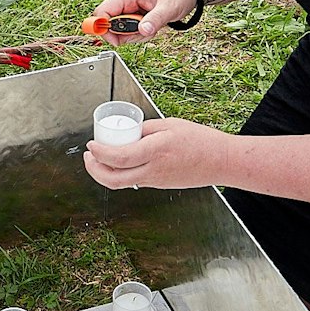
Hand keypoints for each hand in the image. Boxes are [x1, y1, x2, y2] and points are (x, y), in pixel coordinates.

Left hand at [83, 118, 223, 189]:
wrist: (220, 161)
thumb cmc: (200, 141)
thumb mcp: (169, 125)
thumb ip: (146, 129)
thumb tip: (128, 133)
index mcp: (155, 152)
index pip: (119, 157)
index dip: (99, 153)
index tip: (91, 145)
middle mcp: (153, 170)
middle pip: (113, 179)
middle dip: (94, 170)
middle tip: (89, 156)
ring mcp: (156, 181)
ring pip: (121, 183)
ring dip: (105, 173)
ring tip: (100, 158)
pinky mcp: (159, 185)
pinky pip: (133, 181)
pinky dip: (120, 174)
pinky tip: (119, 163)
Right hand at [88, 0, 196, 44]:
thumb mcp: (168, 8)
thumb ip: (155, 20)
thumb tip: (143, 30)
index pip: (102, 12)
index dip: (103, 28)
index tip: (116, 40)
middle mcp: (124, 1)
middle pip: (109, 24)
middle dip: (124, 35)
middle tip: (143, 32)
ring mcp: (128, 8)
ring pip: (119, 30)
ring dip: (133, 35)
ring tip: (151, 28)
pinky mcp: (133, 15)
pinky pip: (128, 30)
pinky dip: (138, 34)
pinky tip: (151, 27)